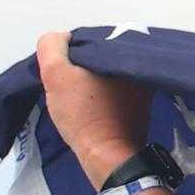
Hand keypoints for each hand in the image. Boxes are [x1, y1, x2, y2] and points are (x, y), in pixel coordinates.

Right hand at [35, 30, 152, 176]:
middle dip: (81, 67)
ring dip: (91, 81)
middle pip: (99, 57)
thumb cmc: (83, 115)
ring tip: (77, 95)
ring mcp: (142, 87)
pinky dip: (102, 96)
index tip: (60, 70)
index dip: (68, 53)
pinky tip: (90, 106)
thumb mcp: (56, 73)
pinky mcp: (140, 106)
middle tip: (66, 84)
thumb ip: (52, 46)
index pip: (89, 40)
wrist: (106, 155)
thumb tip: (62, 39)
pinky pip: (115, 92)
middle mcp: (137, 65)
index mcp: (122, 51)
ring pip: (106, 74)